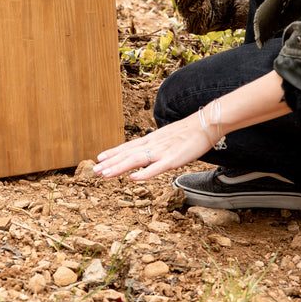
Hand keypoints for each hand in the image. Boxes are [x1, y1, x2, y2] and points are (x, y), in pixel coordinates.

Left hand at [94, 112, 209, 180]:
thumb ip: (157, 145)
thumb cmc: (189, 132)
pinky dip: (144, 173)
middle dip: (110, 162)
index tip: (99, 157)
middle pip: (127, 154)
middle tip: (94, 170)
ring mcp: (162, 152)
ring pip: (136, 160)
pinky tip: (133, 178)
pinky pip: (156, 168)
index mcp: (152, 140)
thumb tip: (149, 151)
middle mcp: (153, 145)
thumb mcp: (168, 137)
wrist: (206, 123)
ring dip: (119, 167)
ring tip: (105, 174)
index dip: (113, 152)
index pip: (128, 146)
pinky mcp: (173, 159)